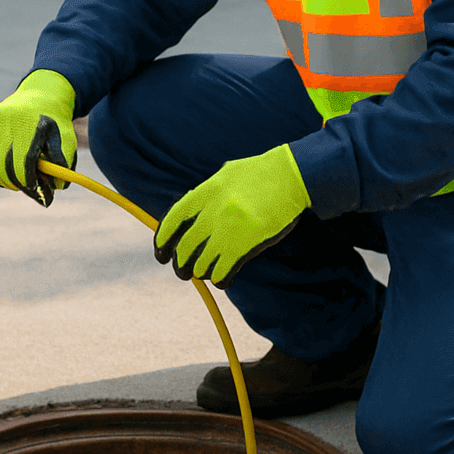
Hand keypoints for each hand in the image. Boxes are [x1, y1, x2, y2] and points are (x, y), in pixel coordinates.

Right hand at [0, 69, 76, 205]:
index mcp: (29, 123)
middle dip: (15, 182)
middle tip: (25, 188)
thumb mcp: (66, 138)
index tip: (34, 188)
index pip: (22, 161)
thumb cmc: (55, 121)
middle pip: (4, 165)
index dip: (27, 180)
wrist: (40, 95)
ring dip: (2, 180)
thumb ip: (63, 162)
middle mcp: (7, 122)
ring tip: (15, 183)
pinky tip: (3, 174)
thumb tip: (57, 187)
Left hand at [154, 144, 310, 288]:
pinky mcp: (247, 244)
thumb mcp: (227, 175)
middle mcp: (214, 211)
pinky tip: (221, 279)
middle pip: (185, 246)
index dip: (162, 240)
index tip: (161, 253)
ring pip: (202, 262)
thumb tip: (190, 214)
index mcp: (207, 191)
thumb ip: (207, 193)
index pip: (174, 219)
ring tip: (202, 273)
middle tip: (182, 271)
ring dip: (200, 272)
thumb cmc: (260, 174)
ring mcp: (230, 229)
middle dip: (180, 263)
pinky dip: (219, 279)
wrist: (292, 176)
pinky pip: (224, 270)